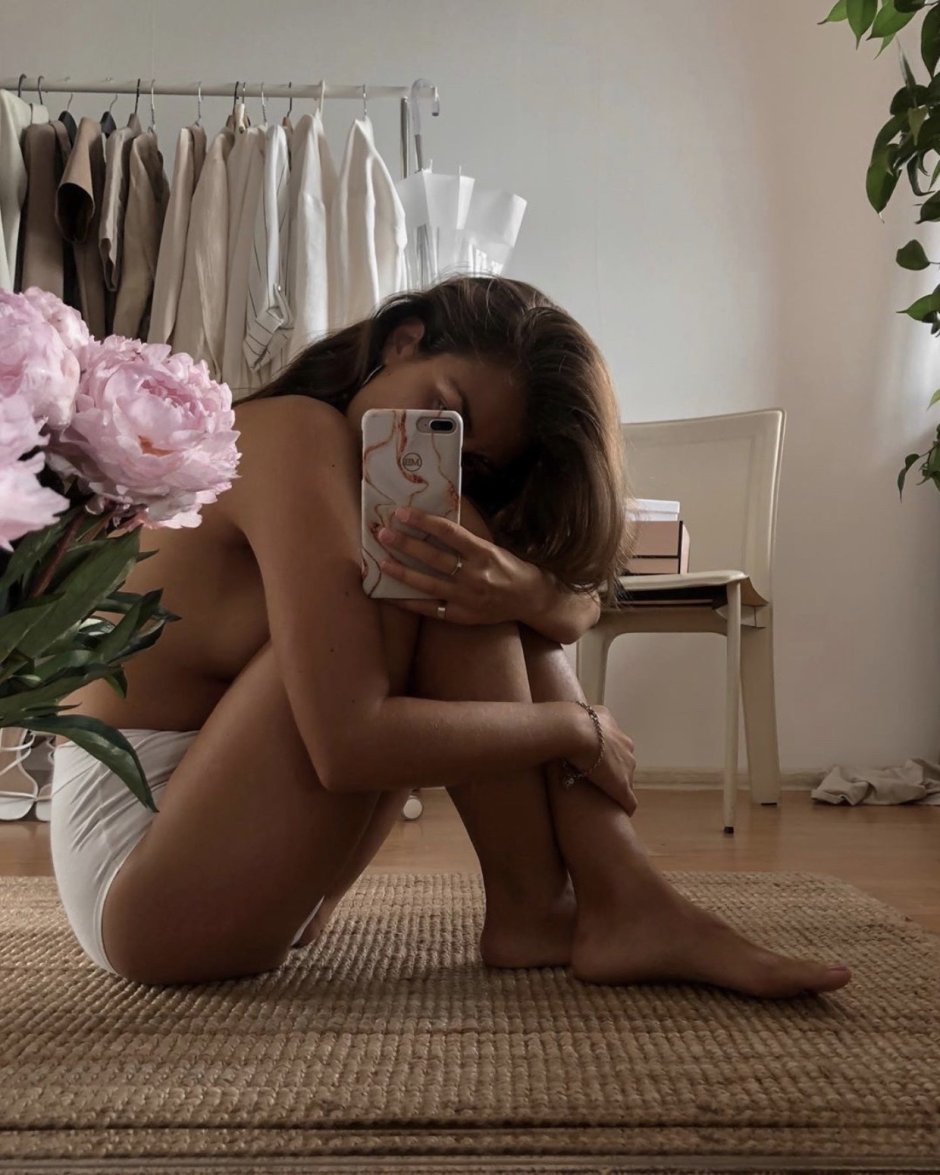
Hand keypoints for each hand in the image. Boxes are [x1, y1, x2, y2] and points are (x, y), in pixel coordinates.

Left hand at [376, 506, 534, 625]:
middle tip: (383, 533)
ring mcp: (467, 598)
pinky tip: (390, 595)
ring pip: (428, 584)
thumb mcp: (490, 547)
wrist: (529, 599)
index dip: (423, 521)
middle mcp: (474, 575)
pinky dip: (409, 602)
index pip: (448, 532)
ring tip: (381, 562)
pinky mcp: (462, 616)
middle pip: (434, 558)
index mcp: (483, 552)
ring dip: (402, 572)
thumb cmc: (507, 567)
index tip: (402, 512)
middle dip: (406, 544)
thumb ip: (464, 540)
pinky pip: (430, 609)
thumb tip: (430, 524)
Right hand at [566, 705, 637, 816]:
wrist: (574, 730)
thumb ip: (576, 720)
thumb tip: (562, 720)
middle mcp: (626, 747)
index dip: (604, 756)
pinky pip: (629, 801)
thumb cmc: (569, 722)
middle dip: (613, 770)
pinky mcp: (622, 787)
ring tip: (604, 798)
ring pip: (627, 780)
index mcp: (615, 730)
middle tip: (596, 781)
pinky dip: (624, 806)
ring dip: (617, 787)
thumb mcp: (575, 715)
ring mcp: (626, 768)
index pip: (615, 746)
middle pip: (623, 762)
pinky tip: (619, 813)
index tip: (593, 763)